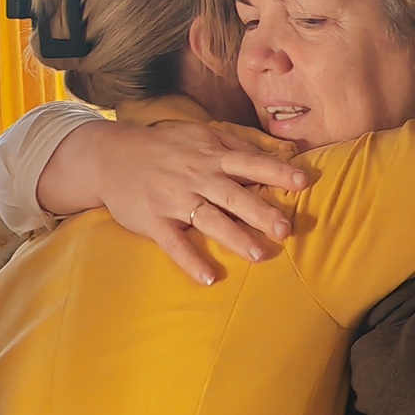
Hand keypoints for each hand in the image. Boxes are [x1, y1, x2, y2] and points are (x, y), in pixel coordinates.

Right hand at [62, 120, 311, 284]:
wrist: (110, 157)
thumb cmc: (162, 148)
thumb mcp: (198, 135)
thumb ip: (233, 144)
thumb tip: (272, 154)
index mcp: (210, 156)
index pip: (250, 162)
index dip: (277, 171)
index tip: (304, 182)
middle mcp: (196, 177)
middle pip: (233, 195)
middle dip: (260, 212)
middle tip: (286, 230)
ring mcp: (174, 199)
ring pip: (209, 219)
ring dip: (234, 238)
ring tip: (258, 256)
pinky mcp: (154, 221)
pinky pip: (174, 243)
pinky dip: (190, 261)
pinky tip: (208, 278)